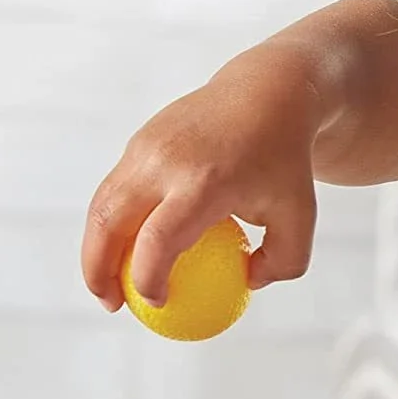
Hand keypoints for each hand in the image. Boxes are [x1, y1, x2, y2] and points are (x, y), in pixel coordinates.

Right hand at [82, 50, 321, 310]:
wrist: (268, 93)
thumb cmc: (286, 162)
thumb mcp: (301, 215)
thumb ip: (285, 261)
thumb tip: (246, 284)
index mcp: (205, 182)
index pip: (160, 238)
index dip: (147, 277)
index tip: (156, 304)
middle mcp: (165, 162)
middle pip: (110, 222)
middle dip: (99, 271)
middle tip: (113, 305)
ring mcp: (145, 146)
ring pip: (104, 206)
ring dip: (96, 249)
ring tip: (112, 285)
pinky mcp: (139, 140)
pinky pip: (116, 189)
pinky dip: (112, 223)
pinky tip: (127, 249)